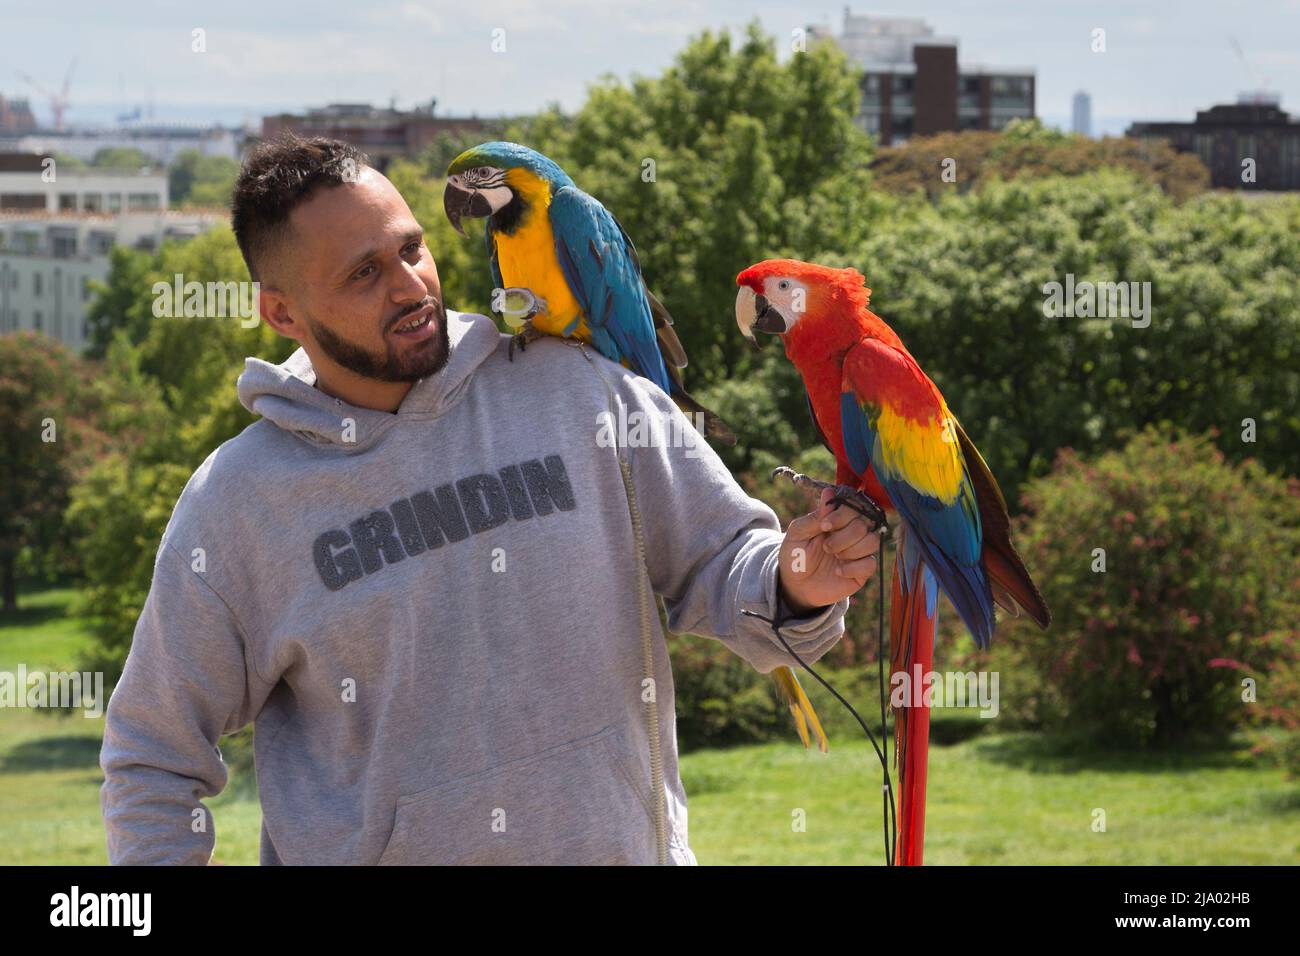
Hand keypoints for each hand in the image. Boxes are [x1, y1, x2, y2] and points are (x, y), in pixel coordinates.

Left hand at [778, 487, 881, 614]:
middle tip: (826, 546)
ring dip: (850, 549)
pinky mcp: (862, 571)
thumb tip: (829, 492)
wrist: (794, 584)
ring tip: (833, 556)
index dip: (842, 515)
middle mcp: (852, 532)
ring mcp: (859, 551)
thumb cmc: (796, 554)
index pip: (854, 506)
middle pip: (865, 523)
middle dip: (843, 535)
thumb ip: (815, 516)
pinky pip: (871, 564)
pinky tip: (838, 571)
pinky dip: (853, 567)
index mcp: (838, 519)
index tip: (824, 526)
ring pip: (873, 541)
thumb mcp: (798, 533)